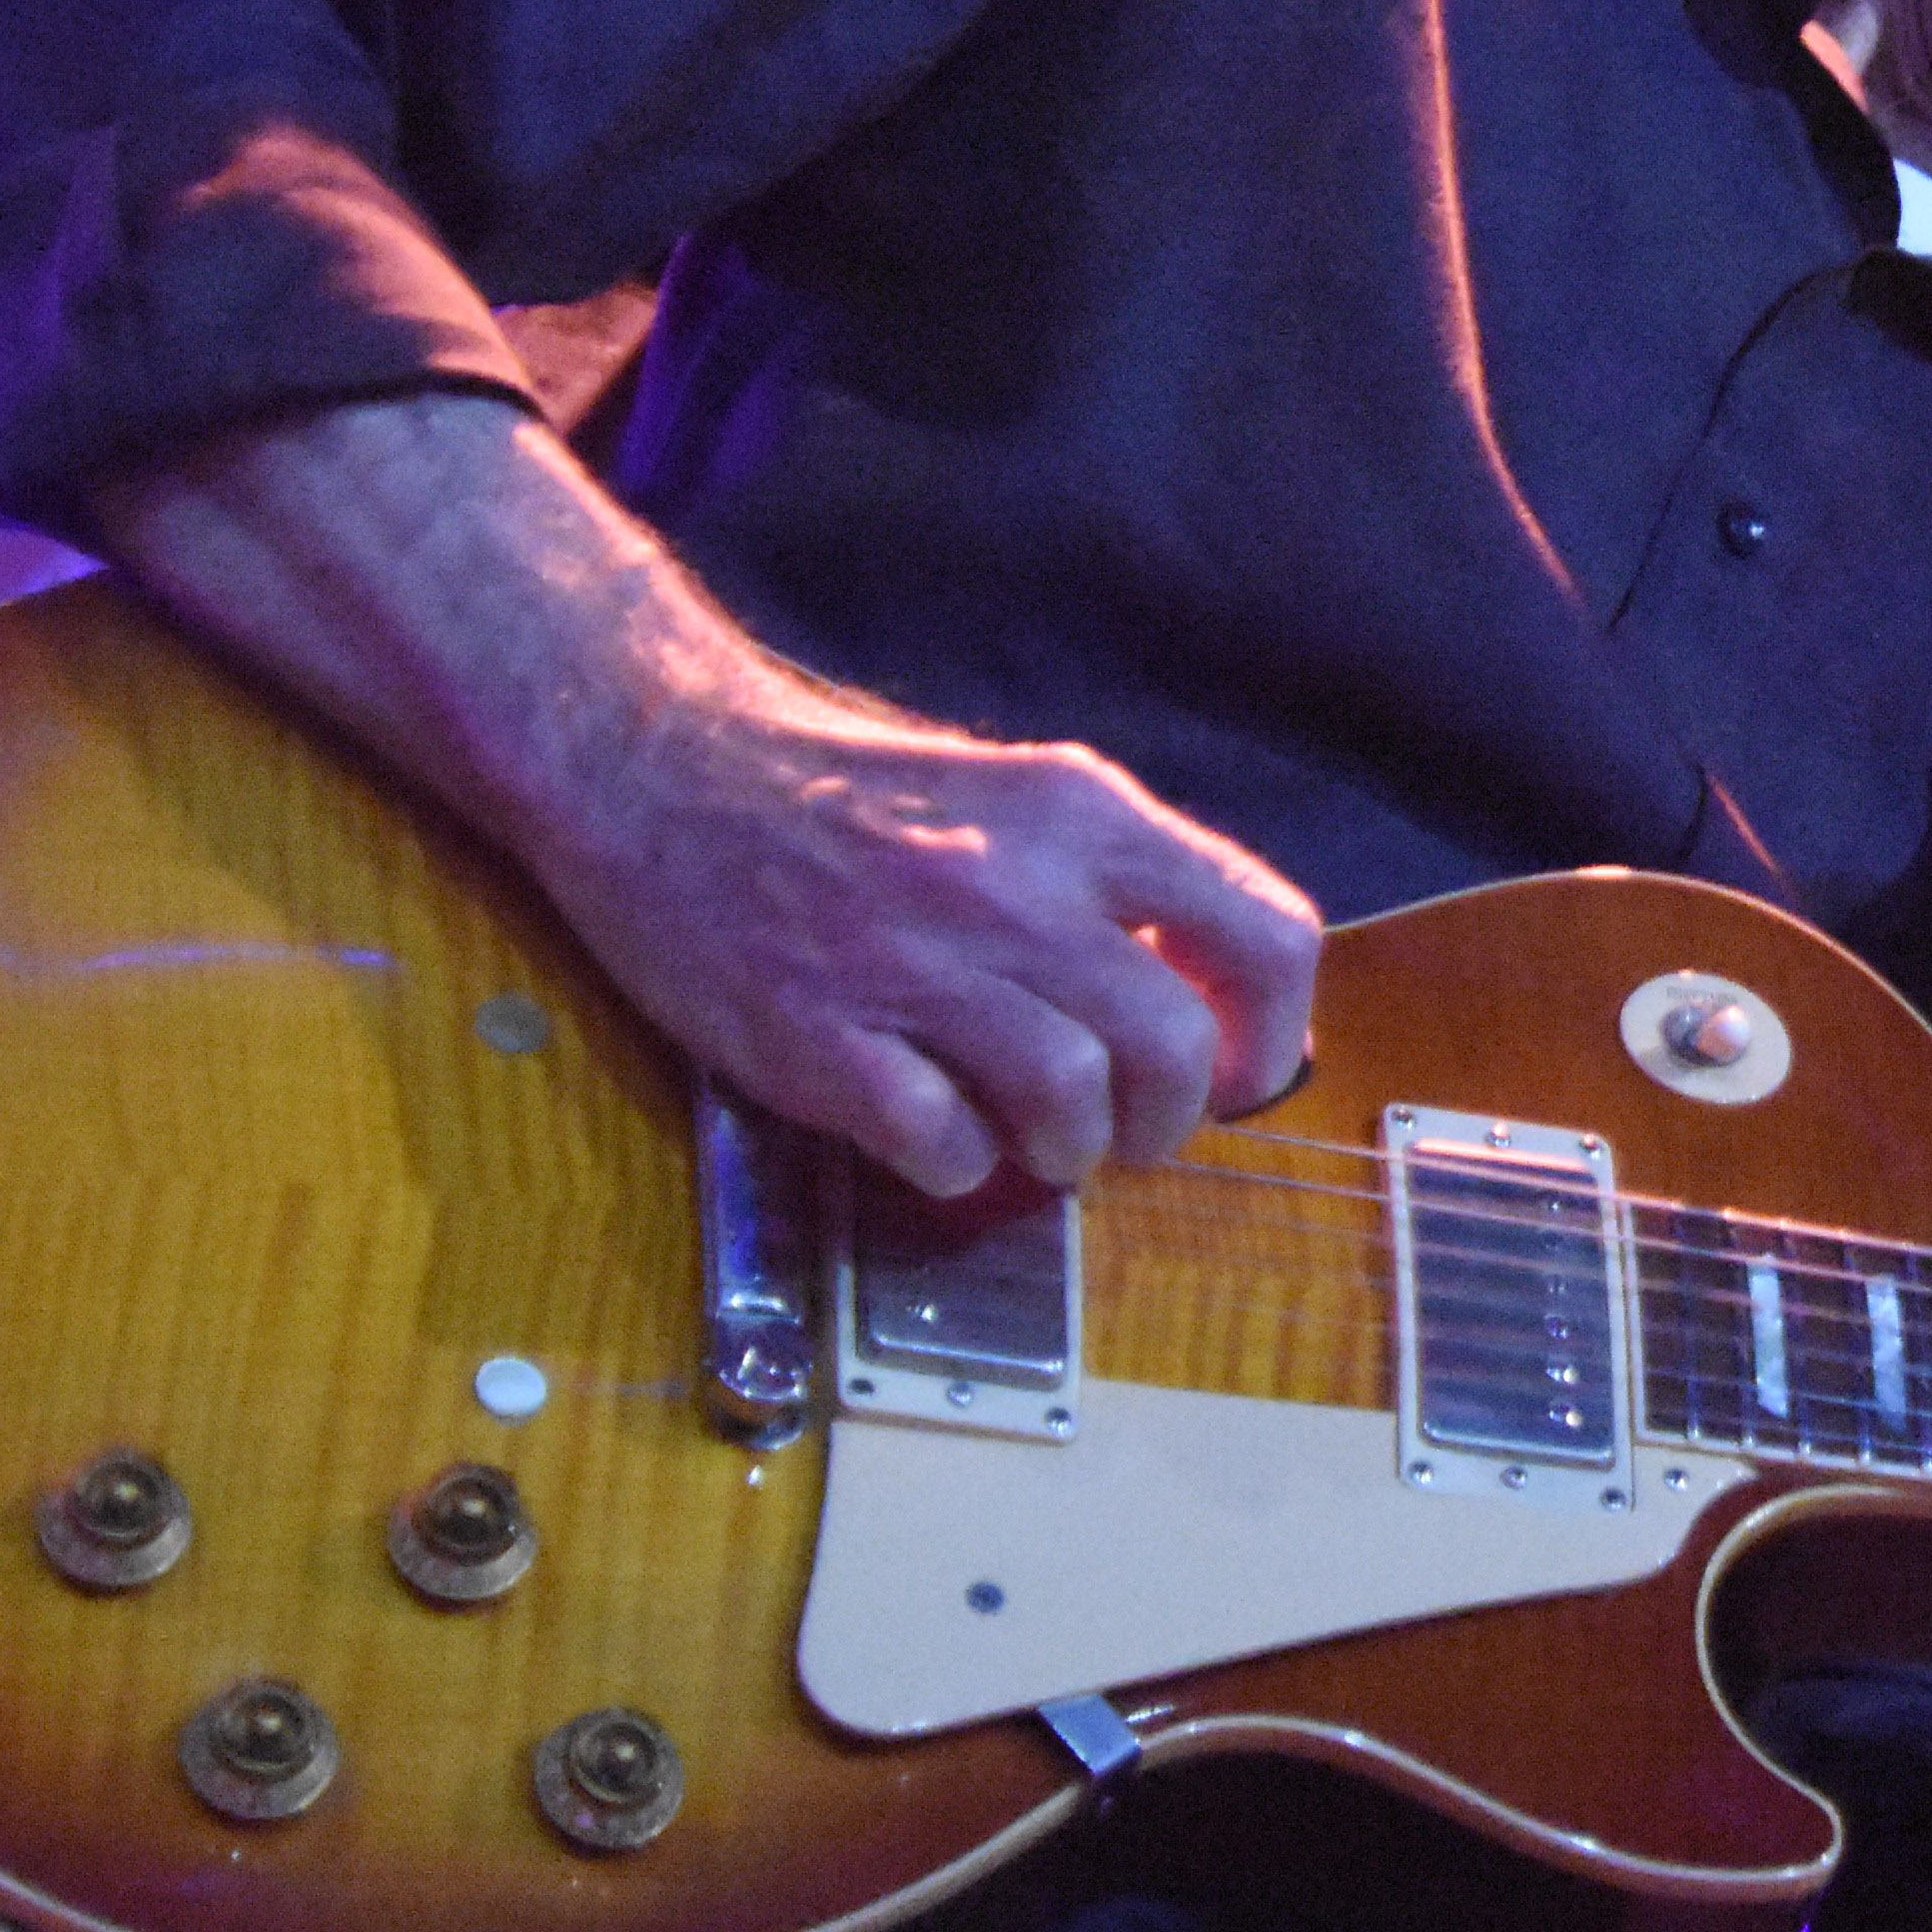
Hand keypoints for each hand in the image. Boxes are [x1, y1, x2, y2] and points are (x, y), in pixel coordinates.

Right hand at [92, 390, 1320, 1201]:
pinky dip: (956, 1165)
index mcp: (1083, 814)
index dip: (1272, 1031)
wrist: (659, 766)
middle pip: (1174, 1048)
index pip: (1266, 931)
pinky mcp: (822, 1040)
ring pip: (1073, 1105)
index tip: (1234, 1072)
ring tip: (1033, 1141)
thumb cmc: (847, 795)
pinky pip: (944, 1149)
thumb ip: (1118, 883)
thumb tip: (1218, 996)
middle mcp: (1015, 884)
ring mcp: (915, 966)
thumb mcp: (1016, 798)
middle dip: (1168, 1119)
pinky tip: (932, 1133)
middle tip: (1124, 1132)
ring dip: (1068, 1152)